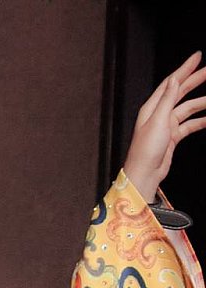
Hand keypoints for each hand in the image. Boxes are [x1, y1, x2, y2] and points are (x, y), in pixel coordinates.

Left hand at [123, 51, 205, 202]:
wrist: (145, 174)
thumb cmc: (146, 150)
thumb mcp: (158, 120)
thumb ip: (167, 99)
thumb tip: (173, 80)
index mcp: (151, 108)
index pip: (170, 83)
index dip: (184, 69)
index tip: (197, 57)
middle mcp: (158, 114)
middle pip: (180, 92)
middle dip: (195, 80)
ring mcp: (166, 126)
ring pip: (187, 109)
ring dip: (202, 102)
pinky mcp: (172, 137)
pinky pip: (190, 124)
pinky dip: (200, 120)